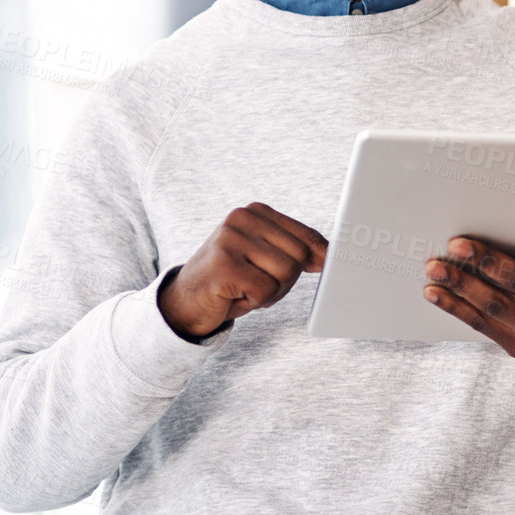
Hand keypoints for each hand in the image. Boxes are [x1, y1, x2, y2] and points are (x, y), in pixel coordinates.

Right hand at [158, 202, 326, 340]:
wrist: (185, 302)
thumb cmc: (231, 280)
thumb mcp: (264, 258)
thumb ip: (294, 250)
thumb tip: (330, 255)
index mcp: (255, 212)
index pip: (306, 236)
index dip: (317, 258)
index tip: (319, 268)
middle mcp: (242, 218)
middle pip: (300, 256)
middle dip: (286, 281)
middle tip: (260, 286)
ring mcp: (230, 240)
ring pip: (286, 274)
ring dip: (271, 292)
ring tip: (245, 289)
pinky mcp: (224, 265)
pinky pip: (265, 291)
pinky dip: (254, 302)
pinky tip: (234, 296)